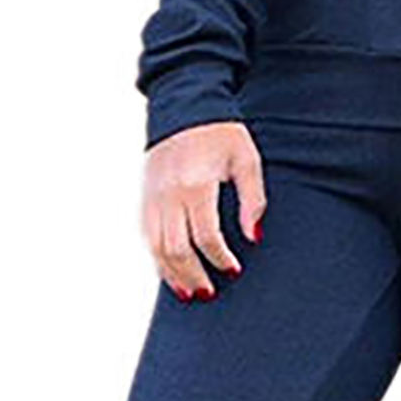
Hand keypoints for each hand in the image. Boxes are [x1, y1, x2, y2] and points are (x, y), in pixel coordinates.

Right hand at [142, 121, 265, 302]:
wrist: (185, 107)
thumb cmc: (223, 134)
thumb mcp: (247, 160)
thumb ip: (253, 199)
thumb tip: (254, 237)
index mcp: (196, 184)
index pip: (206, 235)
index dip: (220, 257)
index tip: (234, 269)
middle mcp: (169, 194)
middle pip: (176, 248)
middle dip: (193, 275)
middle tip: (209, 293)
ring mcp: (153, 196)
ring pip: (156, 247)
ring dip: (172, 274)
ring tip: (189, 292)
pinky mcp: (145, 196)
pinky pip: (147, 235)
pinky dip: (157, 258)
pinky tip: (171, 272)